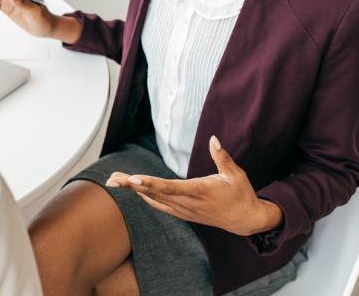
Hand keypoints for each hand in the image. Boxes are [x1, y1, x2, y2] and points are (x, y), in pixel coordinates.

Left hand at [105, 136, 282, 236]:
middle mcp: (188, 203)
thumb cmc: (240, 194)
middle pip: (155, 193)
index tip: (132, 180)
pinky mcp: (184, 214)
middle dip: (132, 185)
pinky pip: (161, 205)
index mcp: (199, 191)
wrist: (245, 220)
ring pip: (154, 199)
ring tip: (115, 181)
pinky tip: (135, 191)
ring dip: (134, 190)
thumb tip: (213, 139)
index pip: (169, 187)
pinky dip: (146, 197)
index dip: (149, 183)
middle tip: (112, 178)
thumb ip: (222, 157)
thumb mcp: (235, 174)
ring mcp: (184, 210)